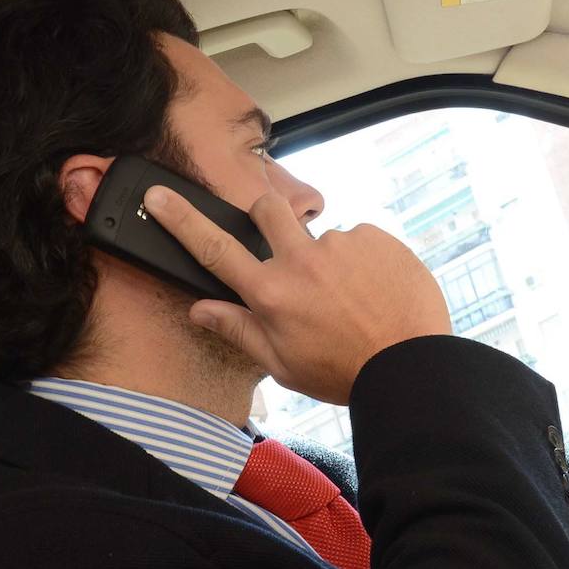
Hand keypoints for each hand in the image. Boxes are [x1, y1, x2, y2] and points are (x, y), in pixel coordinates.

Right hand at [143, 186, 451, 403]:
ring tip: (357, 300)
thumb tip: (199, 309)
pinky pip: (363, 241)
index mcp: (271, 293)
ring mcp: (341, 244)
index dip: (181, 219)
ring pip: (325, 238)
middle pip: (267, 209)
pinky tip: (379, 293)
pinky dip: (367, 262)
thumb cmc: (345, 372)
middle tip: (288, 249)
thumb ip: (239, 330)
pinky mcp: (378, 238)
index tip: (156, 196)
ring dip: (333, 260)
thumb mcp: (283, 363)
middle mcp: (301, 260)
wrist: (411, 368)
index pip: (215, 248)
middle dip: (267, 216)